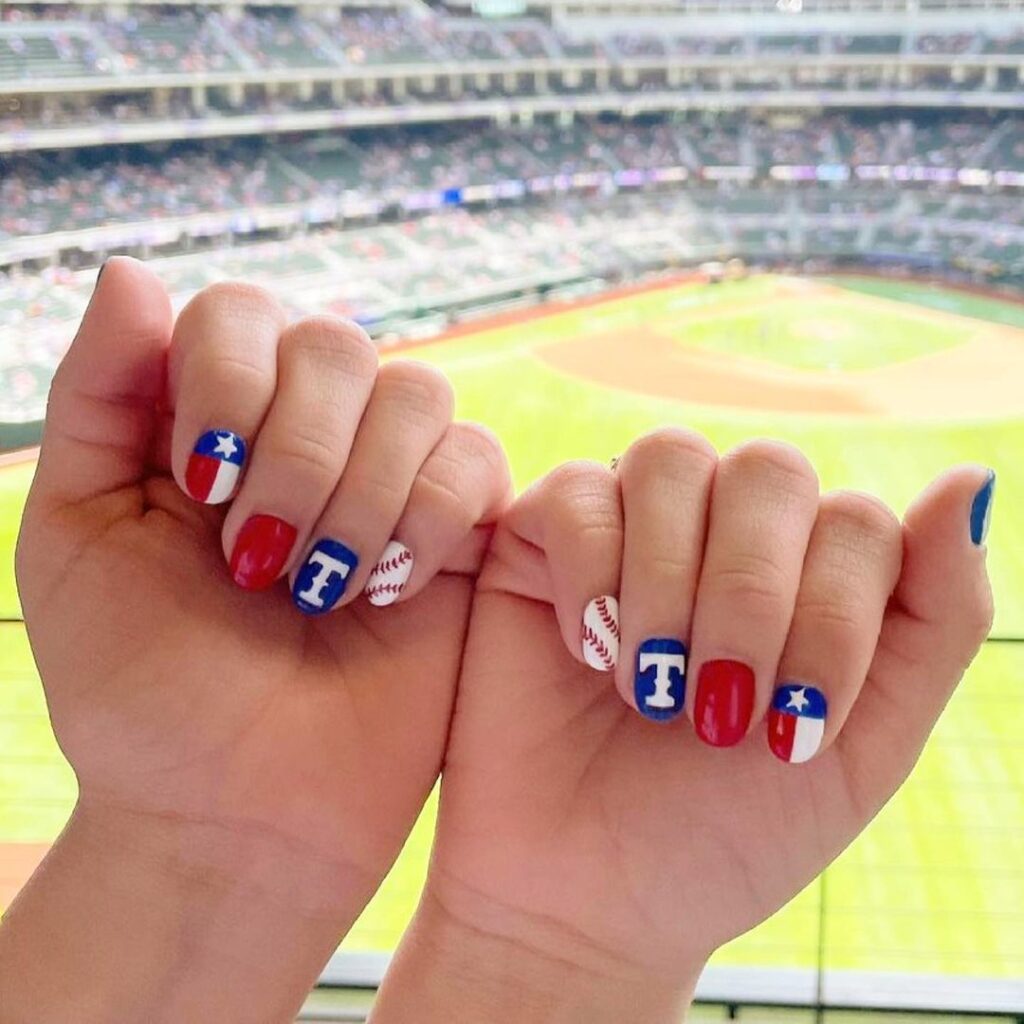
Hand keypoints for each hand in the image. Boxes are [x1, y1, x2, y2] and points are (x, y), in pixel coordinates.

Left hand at [5, 258, 509, 1020]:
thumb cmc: (142, 685)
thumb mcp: (77, 534)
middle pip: (337, 342)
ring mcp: (393, 475)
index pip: (242, 312)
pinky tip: (388, 590)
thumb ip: (98, 397)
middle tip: (255, 561)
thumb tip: (128, 266)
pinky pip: (478, 460)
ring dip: (361, 495)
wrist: (237, 811)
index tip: (198, 485)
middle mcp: (310, 430)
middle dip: (297, 453)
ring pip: (416, 394)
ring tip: (321, 591)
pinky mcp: (464, 528)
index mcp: (216, 417)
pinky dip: (430, 518)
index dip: (228, 379)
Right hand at [373, 430, 994, 1021]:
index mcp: (808, 574)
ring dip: (669, 584)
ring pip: (670, 459)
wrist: (589, 897)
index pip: (858, 522)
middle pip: (769, 472)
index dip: (833, 619)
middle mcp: (721, 532)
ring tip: (646, 686)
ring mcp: (630, 526)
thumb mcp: (867, 743)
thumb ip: (935, 616)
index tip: (790, 733)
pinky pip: (577, 489)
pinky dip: (593, 573)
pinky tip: (590, 651)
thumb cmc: (727, 829)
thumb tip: (971, 479)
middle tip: (717, 709)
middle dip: (752, 598)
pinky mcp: (540, 538)